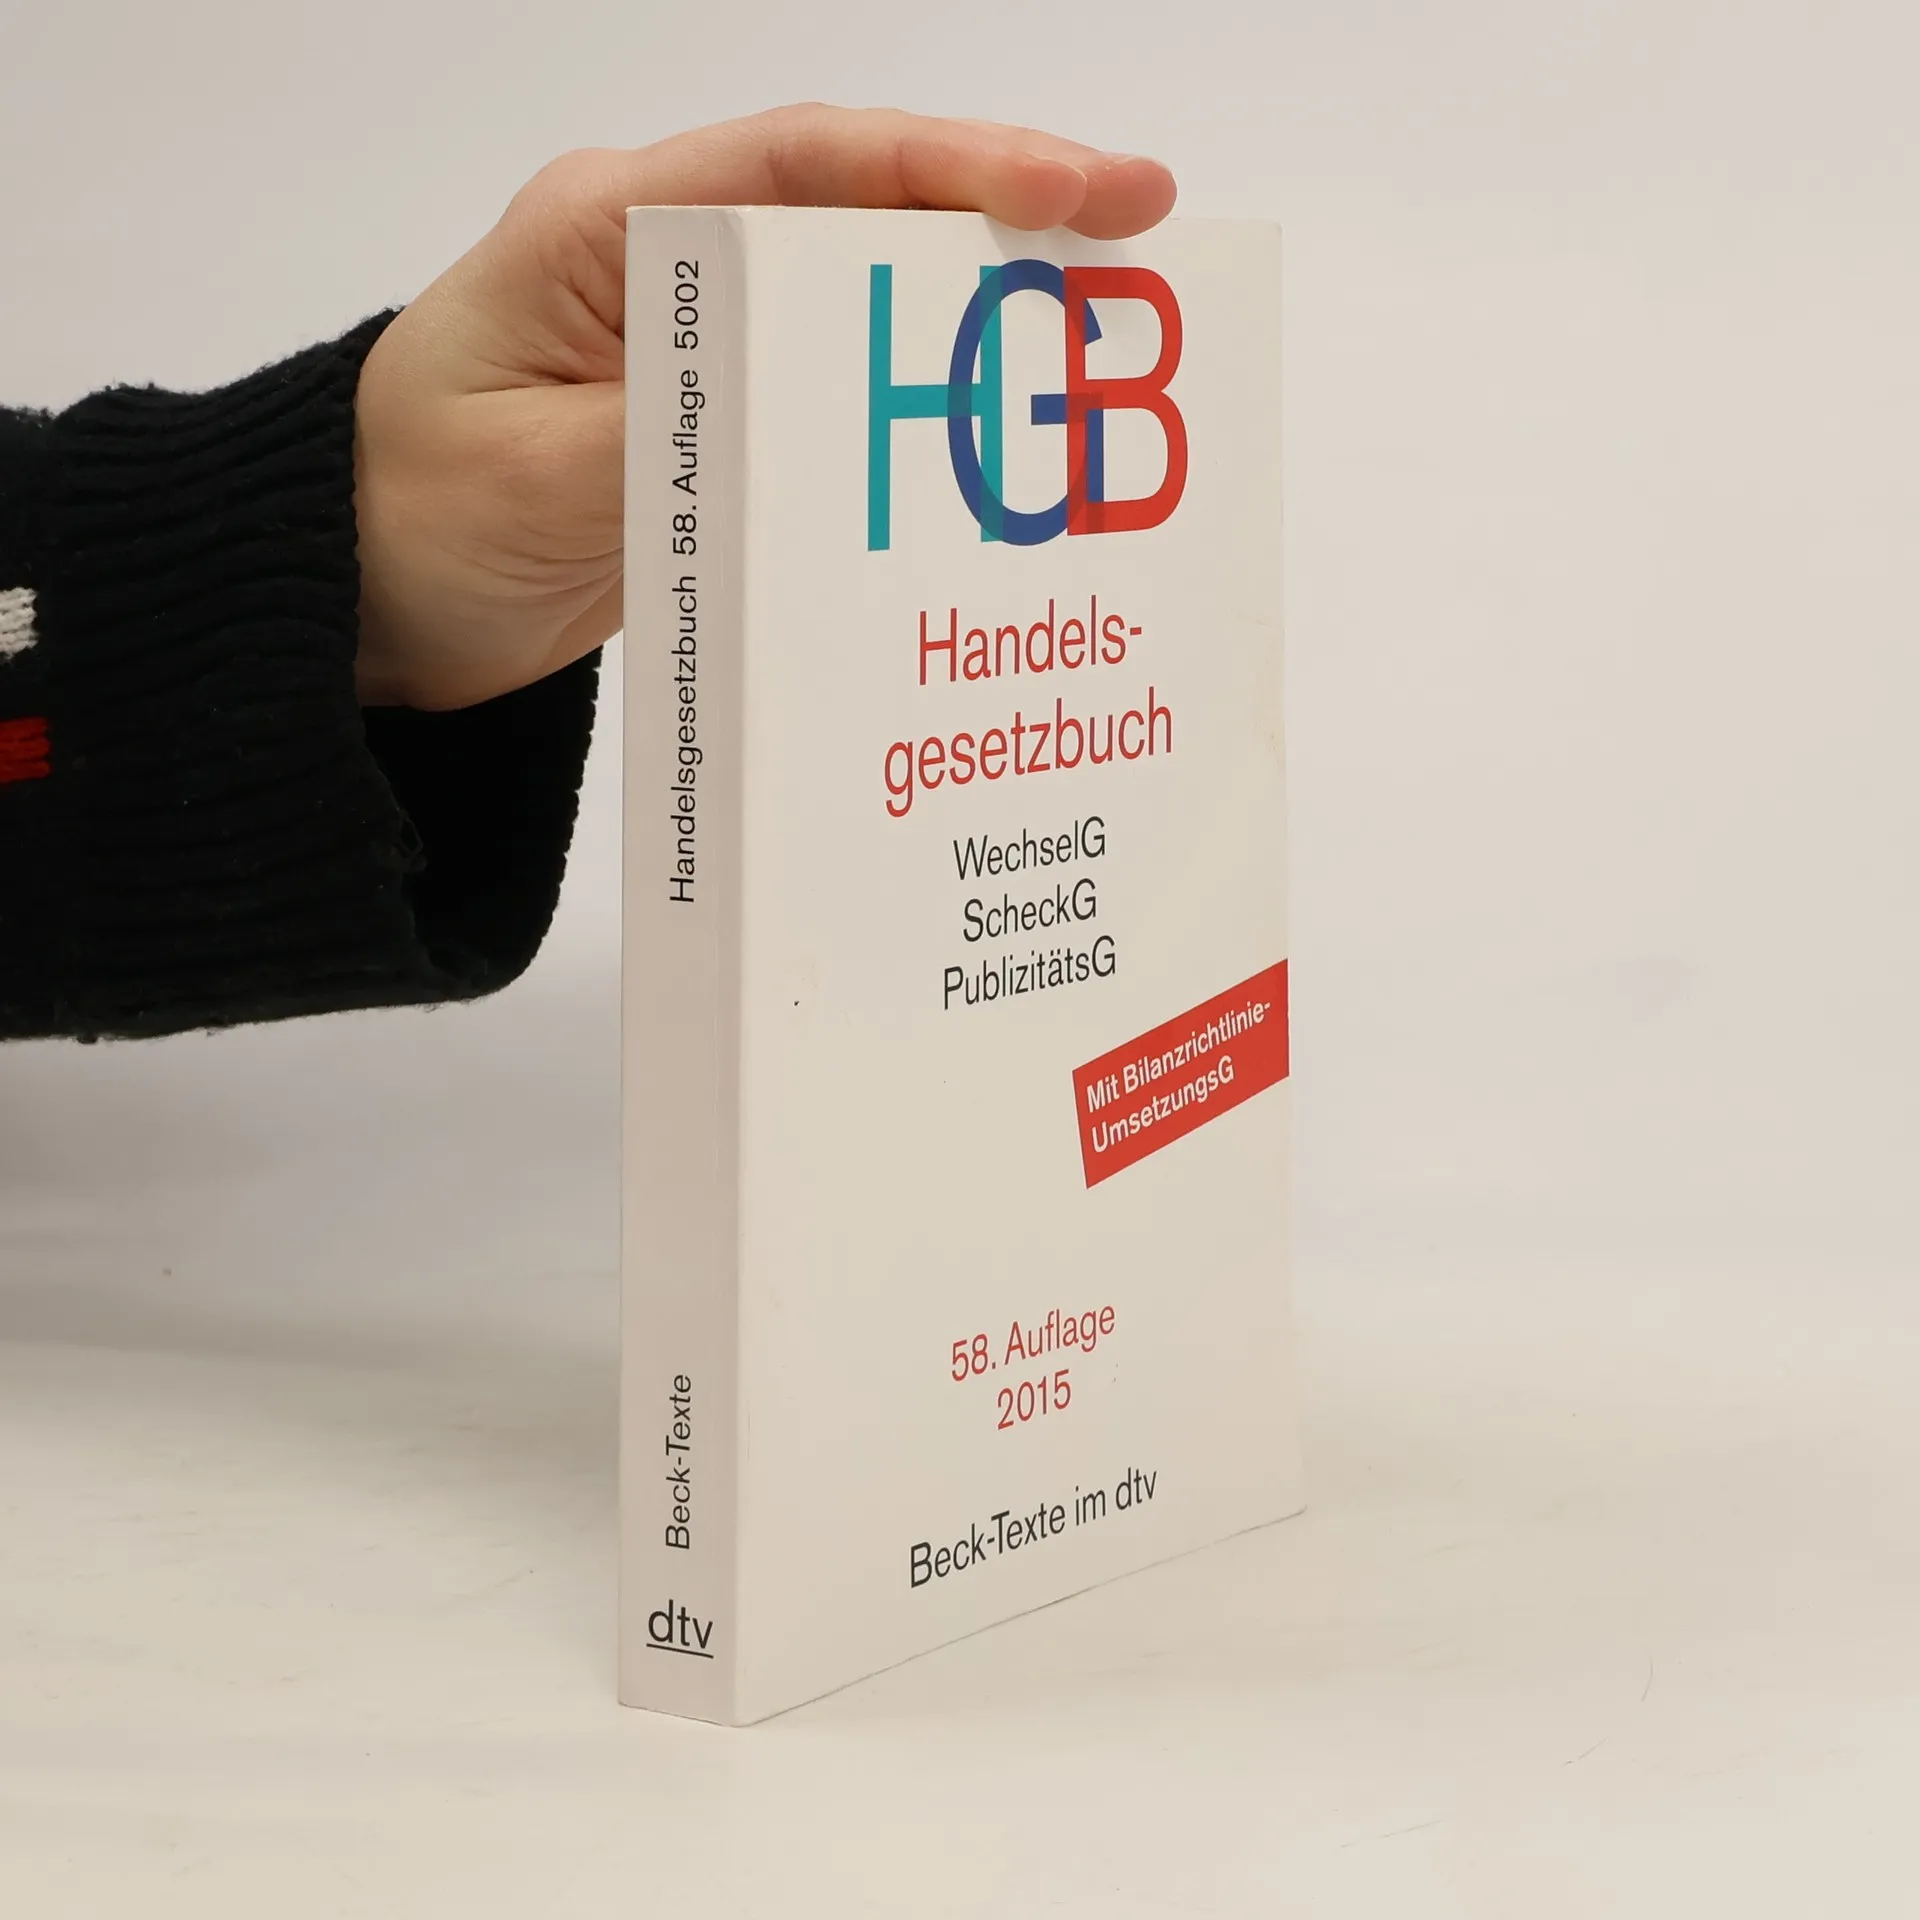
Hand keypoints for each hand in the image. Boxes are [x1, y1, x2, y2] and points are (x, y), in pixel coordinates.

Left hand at [351, 105, 1177, 710]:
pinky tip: (995, 457)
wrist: (357, 598)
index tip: (1078, 190)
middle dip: (1006, 229)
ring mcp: (699, 350)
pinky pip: (839, 407)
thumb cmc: (406, 516)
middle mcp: (668, 269)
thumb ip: (679, 436)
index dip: (951, 168)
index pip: (806, 165)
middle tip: (1146, 248)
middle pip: (863, 218)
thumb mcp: (536, 481)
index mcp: (612, 232)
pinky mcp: (718, 429)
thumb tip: (819, 417)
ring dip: (978, 331)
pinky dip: (920, 424)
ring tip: (1101, 353)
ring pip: (865, 312)